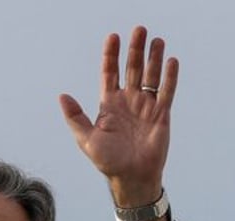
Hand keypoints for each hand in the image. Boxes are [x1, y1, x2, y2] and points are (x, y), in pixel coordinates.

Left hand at [59, 25, 178, 207]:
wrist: (131, 177)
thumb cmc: (108, 161)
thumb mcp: (86, 139)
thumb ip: (75, 117)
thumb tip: (63, 96)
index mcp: (110, 104)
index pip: (110, 72)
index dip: (111, 54)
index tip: (113, 36)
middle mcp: (129, 101)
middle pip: (133, 68)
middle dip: (135, 49)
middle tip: (139, 29)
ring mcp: (146, 107)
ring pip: (151, 76)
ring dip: (154, 58)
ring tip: (157, 40)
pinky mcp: (161, 115)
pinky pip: (166, 92)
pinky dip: (169, 77)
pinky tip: (172, 61)